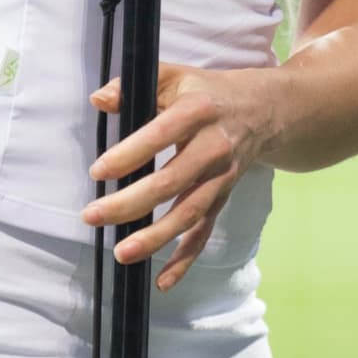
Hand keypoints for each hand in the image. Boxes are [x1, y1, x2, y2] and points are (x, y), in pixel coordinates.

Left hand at [82, 61, 275, 290]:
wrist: (263, 110)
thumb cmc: (206, 92)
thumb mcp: (175, 76)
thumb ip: (135, 85)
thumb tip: (99, 100)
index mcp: (197, 111)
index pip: (161, 134)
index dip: (130, 154)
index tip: (98, 172)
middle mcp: (213, 147)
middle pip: (172, 182)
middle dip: (131, 203)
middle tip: (93, 216)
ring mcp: (221, 178)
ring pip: (188, 213)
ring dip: (156, 237)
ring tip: (122, 252)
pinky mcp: (223, 198)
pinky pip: (204, 233)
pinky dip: (185, 260)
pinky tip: (162, 282)